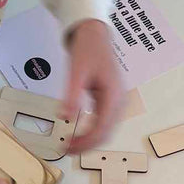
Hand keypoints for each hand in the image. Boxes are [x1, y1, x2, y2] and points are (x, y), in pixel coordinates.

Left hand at [62, 19, 123, 152]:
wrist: (95, 34)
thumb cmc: (88, 49)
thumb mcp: (76, 71)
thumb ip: (71, 95)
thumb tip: (64, 116)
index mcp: (113, 95)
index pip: (102, 129)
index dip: (85, 143)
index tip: (69, 147)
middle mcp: (119, 101)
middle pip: (106, 134)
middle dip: (87, 145)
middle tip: (67, 149)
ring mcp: (117, 101)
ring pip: (106, 130)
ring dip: (90, 140)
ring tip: (72, 143)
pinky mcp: (111, 101)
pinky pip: (104, 122)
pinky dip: (92, 131)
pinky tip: (79, 132)